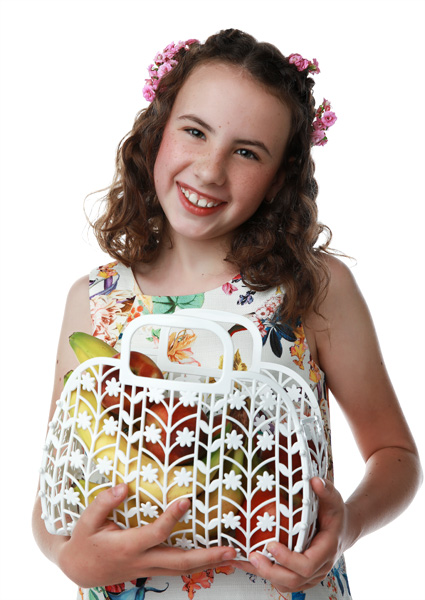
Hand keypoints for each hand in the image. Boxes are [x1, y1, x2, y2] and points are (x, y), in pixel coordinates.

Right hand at [58, 483, 236, 588]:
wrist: (78, 568)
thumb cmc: (83, 541)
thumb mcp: (86, 520)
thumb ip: (104, 502)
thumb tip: (124, 486)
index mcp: (127, 546)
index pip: (156, 533)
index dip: (172, 517)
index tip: (187, 500)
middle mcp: (142, 560)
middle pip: (179, 562)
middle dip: (207, 557)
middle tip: (230, 550)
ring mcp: (148, 568)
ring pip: (182, 570)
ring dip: (208, 564)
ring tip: (231, 556)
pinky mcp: (151, 569)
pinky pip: (177, 569)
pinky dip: (196, 566)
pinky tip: (212, 559)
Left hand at [230, 478, 347, 592]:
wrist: (343, 530)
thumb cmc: (335, 514)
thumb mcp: (333, 500)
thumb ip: (326, 490)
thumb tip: (314, 480)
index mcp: (327, 549)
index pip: (307, 564)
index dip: (288, 559)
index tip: (270, 544)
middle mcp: (320, 567)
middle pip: (295, 579)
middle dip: (271, 570)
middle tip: (253, 556)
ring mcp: (312, 574)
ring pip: (289, 585)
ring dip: (267, 576)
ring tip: (249, 561)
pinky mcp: (303, 576)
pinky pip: (285, 583)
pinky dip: (267, 576)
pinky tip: (250, 565)